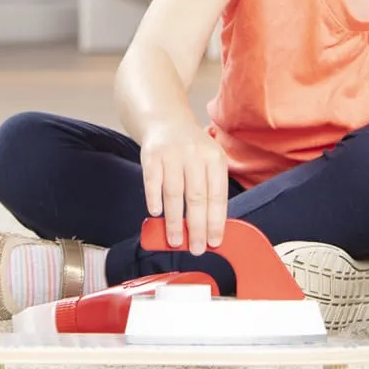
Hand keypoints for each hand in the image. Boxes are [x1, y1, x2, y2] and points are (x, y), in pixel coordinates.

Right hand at [140, 118, 228, 255]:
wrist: (165, 119)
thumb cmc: (191, 149)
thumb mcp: (209, 160)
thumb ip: (211, 189)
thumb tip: (211, 228)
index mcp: (214, 158)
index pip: (218, 195)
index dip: (216, 221)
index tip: (215, 242)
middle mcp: (194, 154)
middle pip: (197, 197)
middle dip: (197, 227)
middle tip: (197, 248)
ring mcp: (171, 154)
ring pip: (174, 193)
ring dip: (174, 221)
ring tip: (176, 240)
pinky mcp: (151, 154)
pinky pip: (152, 182)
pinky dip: (154, 199)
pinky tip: (156, 214)